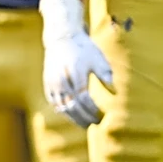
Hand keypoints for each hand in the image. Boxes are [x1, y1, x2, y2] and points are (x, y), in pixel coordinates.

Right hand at [40, 0, 113, 127]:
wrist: (62, 37)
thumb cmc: (83, 48)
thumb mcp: (98, 58)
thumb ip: (106, 75)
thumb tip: (115, 93)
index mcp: (75, 72)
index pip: (84, 98)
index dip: (92, 110)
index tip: (101, 116)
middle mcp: (62, 78)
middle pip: (73, 105)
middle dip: (85, 117)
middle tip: (95, 123)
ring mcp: (53, 81)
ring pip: (62, 106)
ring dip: (74, 117)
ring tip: (84, 124)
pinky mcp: (47, 82)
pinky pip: (54, 102)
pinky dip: (62, 110)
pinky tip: (71, 115)